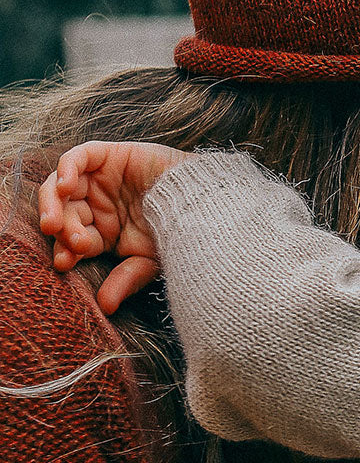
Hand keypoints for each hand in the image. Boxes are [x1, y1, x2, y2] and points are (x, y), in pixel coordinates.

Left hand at [38, 140, 186, 313]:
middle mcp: (97, 202)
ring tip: (54, 222)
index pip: (71, 238)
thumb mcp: (149, 260)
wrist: (203, 199)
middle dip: (59, 229)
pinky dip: (67, 169)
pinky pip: (78, 157)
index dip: (64, 250)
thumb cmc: (181, 230)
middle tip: (69, 242)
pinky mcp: (109, 155)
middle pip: (62, 212)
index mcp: (103, 229)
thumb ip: (125, 279)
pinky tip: (67, 187)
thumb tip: (105, 307)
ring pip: (61, 186)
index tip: (66, 263)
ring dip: (53, 204)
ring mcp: (101, 177)